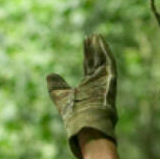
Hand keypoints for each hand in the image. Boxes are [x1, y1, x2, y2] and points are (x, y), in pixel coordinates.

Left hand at [46, 34, 118, 158]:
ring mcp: (105, 81)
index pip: (89, 67)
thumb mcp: (60, 97)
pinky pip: (109, 62)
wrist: (85, 123)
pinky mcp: (110, 79)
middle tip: (90, 36)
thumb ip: (56, 86)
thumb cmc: (73, 115)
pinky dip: (105, 51)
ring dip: (100, 47)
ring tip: (95, 35)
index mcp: (89, 87)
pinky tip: (100, 40)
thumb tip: (49, 75)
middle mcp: (98, 83)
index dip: (87, 55)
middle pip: (96, 62)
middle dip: (93, 49)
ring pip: (103, 60)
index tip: (85, 42)